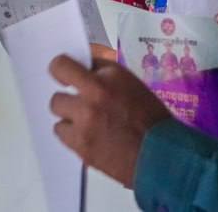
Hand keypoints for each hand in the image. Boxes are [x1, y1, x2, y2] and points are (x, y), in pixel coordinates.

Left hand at [49, 56, 171, 187]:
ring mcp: (85, 121)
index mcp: (110, 76)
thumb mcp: (132, 84)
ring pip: (57, 109)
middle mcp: (95, 94)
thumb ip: (105, 74)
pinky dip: (71, 134)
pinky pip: (60, 132)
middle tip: (79, 103)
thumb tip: (84, 66)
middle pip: (58, 87)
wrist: (160, 154)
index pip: (66, 63)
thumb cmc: (152, 120)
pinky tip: (87, 136)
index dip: (61, 68)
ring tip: (86, 122)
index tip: (63, 74)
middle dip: (68, 95)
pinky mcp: (80, 144)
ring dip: (69, 114)